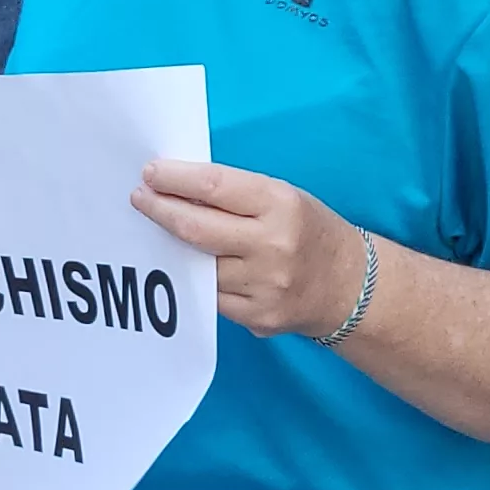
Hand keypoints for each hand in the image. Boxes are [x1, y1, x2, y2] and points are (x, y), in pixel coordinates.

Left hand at [131, 159, 371, 339]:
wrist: (350, 286)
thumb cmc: (308, 231)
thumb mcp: (282, 198)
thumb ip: (234, 195)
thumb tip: (176, 188)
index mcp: (280, 205)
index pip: (214, 187)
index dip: (176, 179)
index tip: (150, 173)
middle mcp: (273, 245)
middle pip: (197, 228)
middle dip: (160, 210)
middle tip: (139, 199)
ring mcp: (265, 285)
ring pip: (199, 266)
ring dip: (174, 249)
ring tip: (161, 233)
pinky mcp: (258, 316)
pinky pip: (211, 297)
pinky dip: (197, 281)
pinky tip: (192, 268)